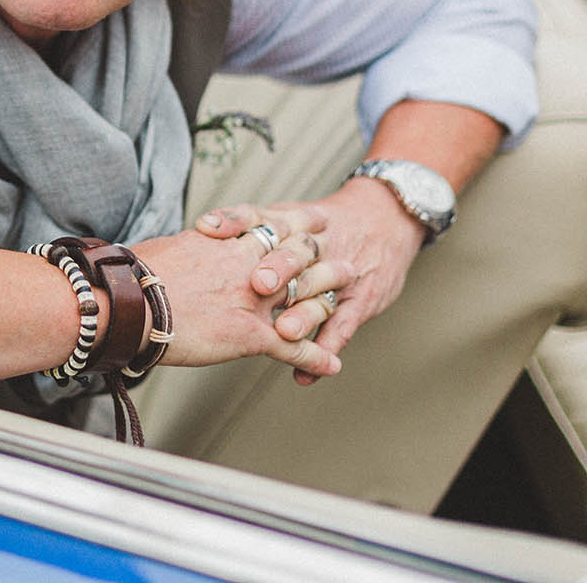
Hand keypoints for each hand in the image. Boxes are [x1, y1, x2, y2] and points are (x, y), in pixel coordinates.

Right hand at [126, 228, 349, 379]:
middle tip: (347, 263)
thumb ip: (196, 247)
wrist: (130, 302)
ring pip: (306, 300)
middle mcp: (250, 267)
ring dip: (329, 305)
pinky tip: (331, 365)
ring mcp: (255, 302)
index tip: (317, 218)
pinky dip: (315, 358)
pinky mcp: (251, 335)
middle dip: (326, 263)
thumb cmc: (139, 275)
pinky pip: (293, 348)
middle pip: (301, 259)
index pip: (275, 226)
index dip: (300, 223)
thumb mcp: (174, 247)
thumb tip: (194, 246)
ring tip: (346, 305)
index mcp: (230, 243)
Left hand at [195, 176, 426, 382]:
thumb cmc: (323, 225)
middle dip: (278, 267)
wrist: (386, 219)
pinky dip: (324, 350)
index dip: (236, 221)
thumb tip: (201, 232)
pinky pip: (342, 328)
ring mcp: (340, 274)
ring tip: (285, 331)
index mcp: (293, 223)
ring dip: (303, 314)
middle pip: (296, 253)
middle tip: (259, 282)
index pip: (260, 216)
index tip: (209, 229)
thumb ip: (249, 224)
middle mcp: (317, 247)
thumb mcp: (291, 213)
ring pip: (321, 292)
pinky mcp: (360, 301)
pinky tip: (305, 373)